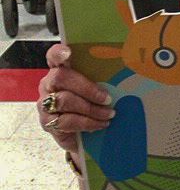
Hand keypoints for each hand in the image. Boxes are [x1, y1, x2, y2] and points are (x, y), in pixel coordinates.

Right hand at [37, 44, 114, 158]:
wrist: (81, 137)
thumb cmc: (91, 106)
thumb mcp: (97, 90)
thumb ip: (101, 80)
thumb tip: (125, 73)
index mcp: (60, 70)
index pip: (54, 56)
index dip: (59, 52)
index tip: (68, 53)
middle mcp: (48, 84)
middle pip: (61, 78)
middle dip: (87, 88)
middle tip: (107, 99)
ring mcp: (45, 103)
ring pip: (65, 101)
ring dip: (91, 109)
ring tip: (109, 115)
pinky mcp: (47, 122)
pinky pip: (66, 121)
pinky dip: (86, 123)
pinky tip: (99, 125)